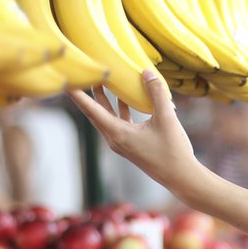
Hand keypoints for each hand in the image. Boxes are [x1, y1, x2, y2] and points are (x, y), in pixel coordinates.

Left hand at [68, 72, 201, 193]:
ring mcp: (122, 143)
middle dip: (89, 93)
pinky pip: (119, 122)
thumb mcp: (166, 118)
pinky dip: (120, 109)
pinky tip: (126, 97)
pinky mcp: (130, 144)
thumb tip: (147, 72)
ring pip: (107, 117)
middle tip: (84, 73)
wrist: (181, 177)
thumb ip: (156, 93)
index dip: (78, 95)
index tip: (66, 81)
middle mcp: (115, 139)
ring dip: (104, 100)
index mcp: (118, 134)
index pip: (91, 110)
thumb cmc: (173, 151)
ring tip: (102, 81)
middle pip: (95, 112)